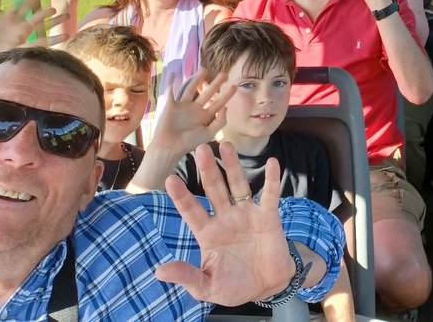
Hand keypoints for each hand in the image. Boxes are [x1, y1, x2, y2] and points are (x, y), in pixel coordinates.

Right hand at [149, 70, 235, 155]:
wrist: (170, 147)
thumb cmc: (189, 142)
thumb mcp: (209, 133)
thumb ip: (220, 121)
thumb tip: (225, 107)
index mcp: (204, 117)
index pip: (218, 103)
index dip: (226, 95)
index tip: (235, 86)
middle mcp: (195, 110)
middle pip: (207, 93)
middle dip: (215, 84)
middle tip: (224, 74)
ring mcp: (183, 106)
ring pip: (191, 89)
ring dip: (197, 79)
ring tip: (204, 69)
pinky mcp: (171, 105)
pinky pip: (171, 91)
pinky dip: (171, 83)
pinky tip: (174, 74)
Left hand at [156, 143, 300, 305]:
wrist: (267, 287)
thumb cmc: (234, 286)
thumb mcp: (206, 287)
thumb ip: (186, 277)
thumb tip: (159, 271)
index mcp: (207, 232)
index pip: (191, 210)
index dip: (182, 196)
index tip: (170, 179)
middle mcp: (225, 218)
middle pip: (214, 189)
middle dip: (207, 169)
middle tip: (200, 148)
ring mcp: (247, 215)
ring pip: (238, 185)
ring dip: (233, 166)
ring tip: (226, 145)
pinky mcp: (268, 217)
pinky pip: (270, 195)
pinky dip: (272, 180)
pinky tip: (273, 163)